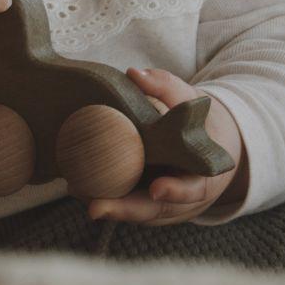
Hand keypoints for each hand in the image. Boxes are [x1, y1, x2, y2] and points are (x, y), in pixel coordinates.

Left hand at [86, 67, 247, 225]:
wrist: (209, 149)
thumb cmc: (200, 124)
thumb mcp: (192, 103)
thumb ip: (167, 88)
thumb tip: (135, 74)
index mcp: (202, 177)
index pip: (191, 190)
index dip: (175, 191)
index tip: (157, 188)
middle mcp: (180, 199)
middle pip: (153, 210)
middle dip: (125, 210)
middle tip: (96, 208)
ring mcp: (159, 204)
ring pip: (132, 210)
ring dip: (105, 204)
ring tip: (76, 190)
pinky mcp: (142, 201)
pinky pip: (122, 201)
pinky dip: (101, 195)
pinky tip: (75, 184)